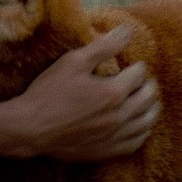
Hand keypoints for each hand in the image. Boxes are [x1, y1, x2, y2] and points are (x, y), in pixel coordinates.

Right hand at [0, 25, 160, 160]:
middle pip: (148, 99)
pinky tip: (139, 125)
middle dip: (148, 86)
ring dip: (151, 109)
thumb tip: (127, 31)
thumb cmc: (49, 92)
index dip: (138, 67)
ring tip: (148, 101)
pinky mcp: (108, 150)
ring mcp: (115, 136)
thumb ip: (103, 46)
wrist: (31, 128)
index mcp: (113, 92)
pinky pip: (136, 142)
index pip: (138, 75)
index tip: (135, 64)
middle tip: (144, 80)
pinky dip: (142, 131)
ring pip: (147, 122)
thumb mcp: (73, 62)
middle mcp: (120, 116)